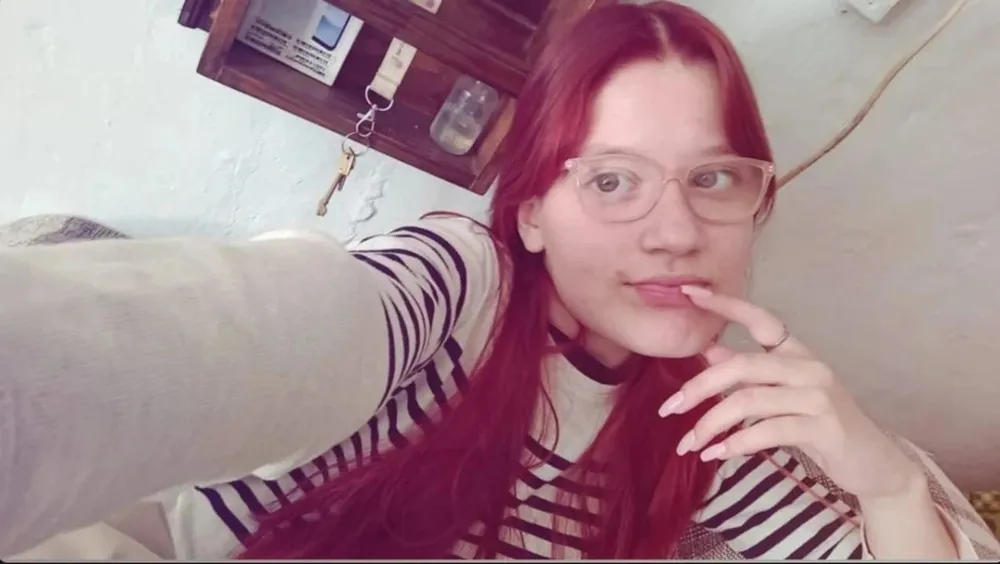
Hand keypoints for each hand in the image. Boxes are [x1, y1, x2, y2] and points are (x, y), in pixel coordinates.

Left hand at [657, 285, 923, 501]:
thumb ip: (749, 374)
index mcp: (796, 352)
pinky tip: (716, 455)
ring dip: (711, 424)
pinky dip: (736, 444)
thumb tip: (708, 351)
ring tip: (688, 444)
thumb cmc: (821, 426)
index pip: (760, 318)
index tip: (690, 293)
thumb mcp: (783, 394)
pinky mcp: (824, 428)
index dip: (726, 305)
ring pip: (749, 400)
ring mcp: (819, 396)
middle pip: (741, 366)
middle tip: (669, 409)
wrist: (875, 464)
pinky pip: (768, 430)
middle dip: (699, 387)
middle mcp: (809, 366)